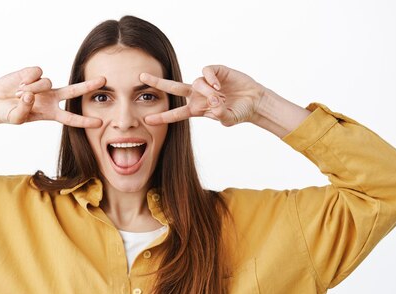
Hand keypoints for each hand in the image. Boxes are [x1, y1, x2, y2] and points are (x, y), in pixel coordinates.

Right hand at [0, 66, 105, 127]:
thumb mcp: (16, 118)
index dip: (84, 120)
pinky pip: (36, 73)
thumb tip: (31, 95)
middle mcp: (51, 98)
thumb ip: (24, 110)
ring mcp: (44, 85)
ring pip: (47, 82)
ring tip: (18, 94)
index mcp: (50, 113)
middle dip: (88, 85)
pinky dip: (27, 79)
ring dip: (32, 88)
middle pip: (74, 91)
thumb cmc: (7, 113)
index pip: (71, 118)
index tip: (99, 123)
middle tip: (104, 80)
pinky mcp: (34, 73)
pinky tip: (19, 83)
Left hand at [139, 65, 265, 126]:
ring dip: (207, 91)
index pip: (176, 113)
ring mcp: (205, 83)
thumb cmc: (239, 112)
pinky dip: (211, 78)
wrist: (254, 101)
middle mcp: (197, 95)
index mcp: (196, 109)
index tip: (147, 120)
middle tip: (141, 77)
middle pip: (173, 88)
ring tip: (219, 97)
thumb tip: (215, 106)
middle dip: (157, 82)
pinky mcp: (216, 71)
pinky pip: (206, 71)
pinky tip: (219, 85)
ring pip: (196, 83)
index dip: (162, 117)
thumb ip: (221, 116)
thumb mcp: (228, 119)